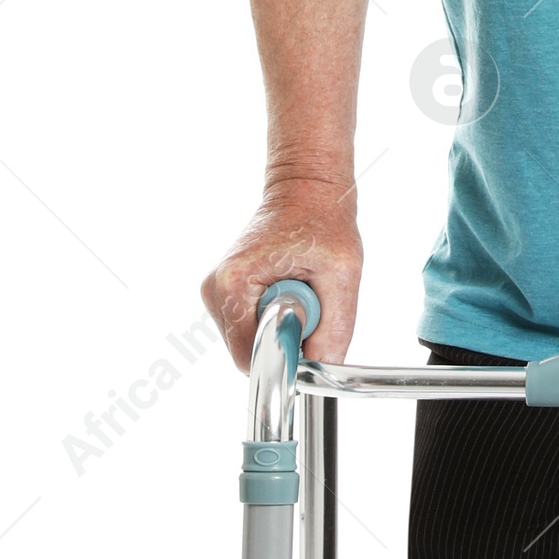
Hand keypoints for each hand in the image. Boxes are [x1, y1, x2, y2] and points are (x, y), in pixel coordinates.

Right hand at [200, 179, 362, 372]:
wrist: (307, 189)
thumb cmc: (323, 220)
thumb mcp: (342, 274)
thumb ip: (334, 329)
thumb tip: (319, 369)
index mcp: (232, 284)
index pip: (249, 356)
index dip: (282, 356)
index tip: (307, 335)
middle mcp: (215, 289)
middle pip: (248, 350)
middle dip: (283, 336)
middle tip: (308, 300)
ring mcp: (217, 291)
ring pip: (250, 339)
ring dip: (280, 325)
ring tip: (298, 288)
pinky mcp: (226, 291)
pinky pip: (251, 324)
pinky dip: (274, 316)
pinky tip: (287, 288)